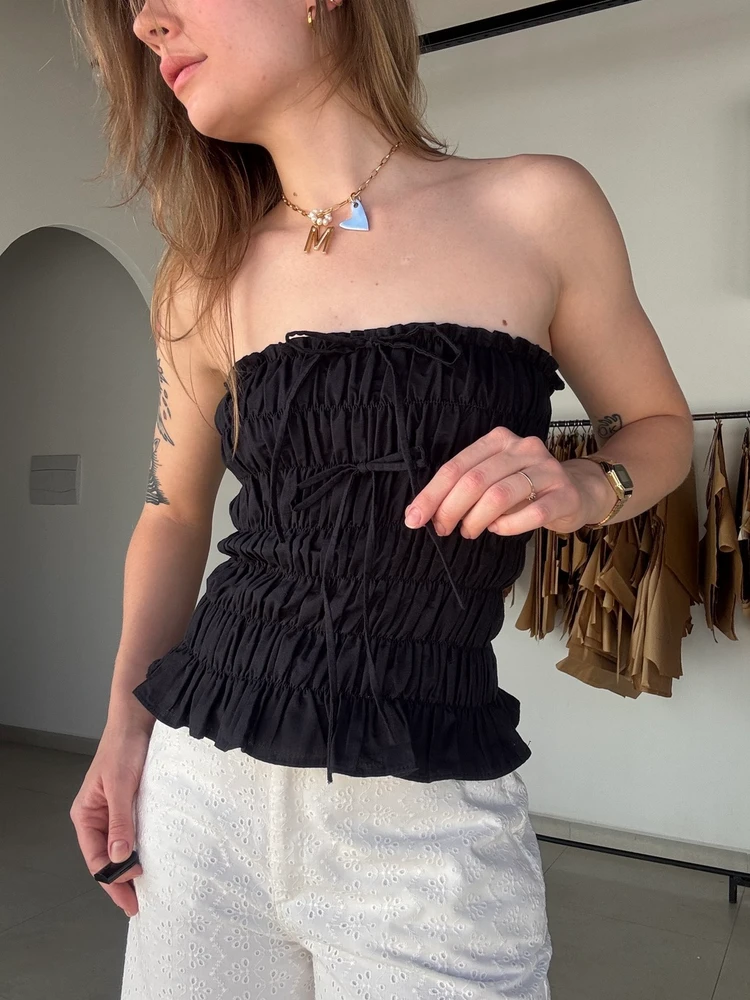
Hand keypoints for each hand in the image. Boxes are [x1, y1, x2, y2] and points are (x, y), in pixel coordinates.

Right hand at [69, 724, 150, 918]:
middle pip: (107, 858)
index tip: (131, 896)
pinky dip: (143, 847)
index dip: (112, 880)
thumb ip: (120, 822)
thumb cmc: (124, 747)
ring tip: (148, 888)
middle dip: (121, 881)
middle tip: (139, 904)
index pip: (96, 859)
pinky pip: (136, 832)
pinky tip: (155, 858)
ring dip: (132, 866)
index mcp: (87, 815)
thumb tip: (118, 859)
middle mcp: (99, 816)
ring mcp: (117, 811)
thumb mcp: (120, 786)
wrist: (138, 718)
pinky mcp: (134, 803)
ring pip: (122, 847)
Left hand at [403, 426, 612, 537]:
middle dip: (450, 508)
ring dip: (476, 519)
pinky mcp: (564, 494)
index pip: (456, 466)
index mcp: (498, 440)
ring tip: (469, 531)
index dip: (432, 494)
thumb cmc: (527, 488)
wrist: (578, 491)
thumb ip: (465, 487)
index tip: (414, 517)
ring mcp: (546, 470)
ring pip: (500, 495)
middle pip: (475, 480)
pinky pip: (532, 513)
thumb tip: (428, 511)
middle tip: (442, 529)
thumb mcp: (494, 478)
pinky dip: (507, 526)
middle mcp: (522, 448)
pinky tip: (497, 530)